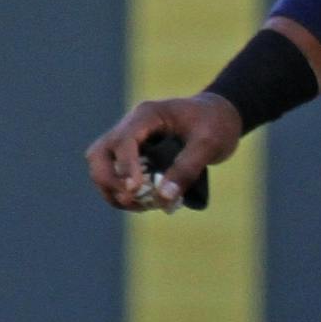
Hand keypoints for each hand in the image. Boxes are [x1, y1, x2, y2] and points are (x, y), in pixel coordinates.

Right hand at [86, 94, 240, 211]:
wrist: (220, 116)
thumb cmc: (216, 124)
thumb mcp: (209, 144)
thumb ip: (186, 169)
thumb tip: (161, 198)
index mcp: (147, 115)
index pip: (124, 142)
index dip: (126, 167)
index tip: (136, 190)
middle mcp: (131, 126)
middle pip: (100, 154)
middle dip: (109, 181)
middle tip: (132, 199)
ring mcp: (129, 141)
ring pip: (102, 166)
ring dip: (113, 190)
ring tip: (141, 206)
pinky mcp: (134, 155)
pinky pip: (117, 175)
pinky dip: (124, 192)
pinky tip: (144, 204)